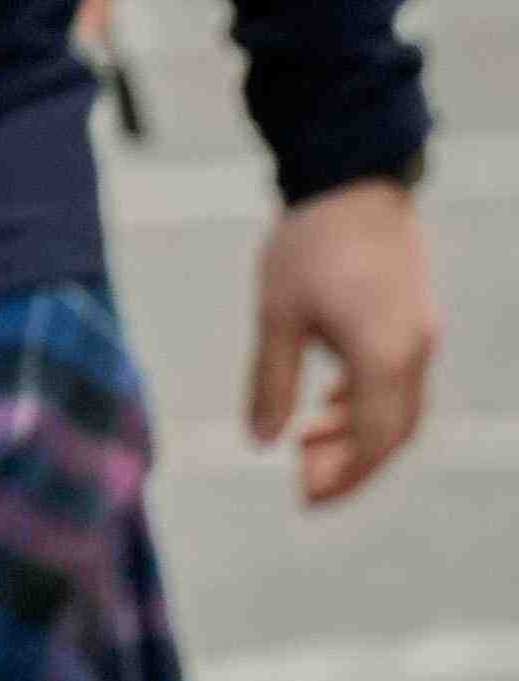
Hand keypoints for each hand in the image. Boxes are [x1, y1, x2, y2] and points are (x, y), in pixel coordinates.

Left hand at [253, 175, 439, 505]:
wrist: (353, 182)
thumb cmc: (309, 244)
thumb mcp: (277, 315)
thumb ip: (272, 382)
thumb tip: (260, 441)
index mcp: (384, 356)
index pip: (373, 439)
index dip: (343, 476)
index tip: (305, 497)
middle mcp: (414, 353)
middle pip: (393, 433)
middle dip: (351, 465)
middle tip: (302, 482)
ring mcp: (419, 338)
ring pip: (399, 410)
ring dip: (356, 436)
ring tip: (304, 446)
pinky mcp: (413, 324)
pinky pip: (398, 383)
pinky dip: (365, 406)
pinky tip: (325, 410)